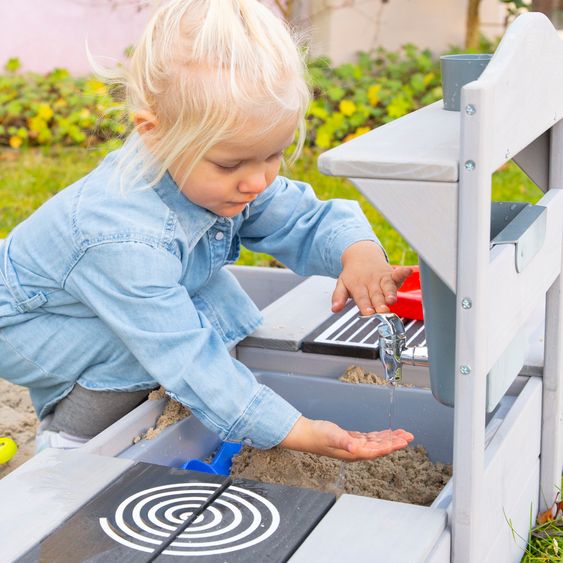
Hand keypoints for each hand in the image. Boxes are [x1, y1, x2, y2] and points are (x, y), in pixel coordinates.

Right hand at [279, 416, 413, 460]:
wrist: (307, 434)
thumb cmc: (318, 436)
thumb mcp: (331, 436)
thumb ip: (343, 441)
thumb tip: (354, 446)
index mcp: (354, 452)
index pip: (377, 450)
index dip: (391, 446)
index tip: (403, 441)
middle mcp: (356, 450)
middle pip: (380, 447)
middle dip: (395, 441)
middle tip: (409, 436)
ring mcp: (354, 445)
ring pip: (377, 442)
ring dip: (389, 438)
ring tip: (402, 433)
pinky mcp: (351, 439)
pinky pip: (370, 438)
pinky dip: (379, 435)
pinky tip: (385, 433)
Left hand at [333, 241, 411, 315]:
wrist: (360, 254)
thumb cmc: (352, 274)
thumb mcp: (342, 284)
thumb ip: (338, 297)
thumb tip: (334, 308)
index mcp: (357, 285)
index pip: (361, 298)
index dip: (365, 305)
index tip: (368, 312)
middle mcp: (371, 282)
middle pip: (376, 295)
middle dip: (379, 303)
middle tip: (382, 310)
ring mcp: (382, 278)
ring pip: (387, 286)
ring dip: (391, 293)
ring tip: (392, 299)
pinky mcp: (392, 275)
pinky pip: (398, 273)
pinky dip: (403, 272)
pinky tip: (408, 271)